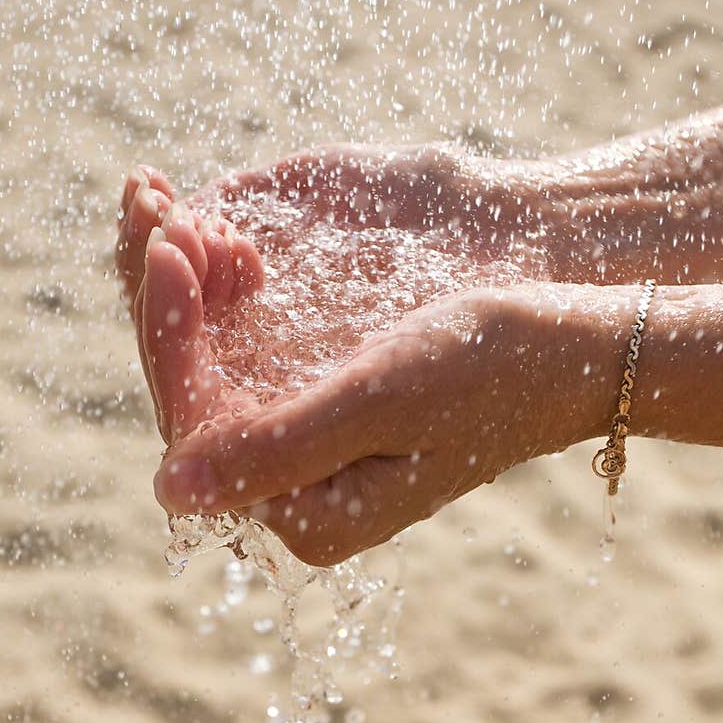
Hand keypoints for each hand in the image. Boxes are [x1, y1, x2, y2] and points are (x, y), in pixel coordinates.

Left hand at [117, 150, 601, 563]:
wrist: (566, 344)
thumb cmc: (490, 369)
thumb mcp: (382, 402)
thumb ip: (276, 449)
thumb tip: (170, 491)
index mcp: (308, 514)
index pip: (199, 427)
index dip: (170, 337)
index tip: (167, 248)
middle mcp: (294, 493)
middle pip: (190, 394)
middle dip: (167, 299)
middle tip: (157, 209)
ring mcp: (300, 451)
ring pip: (206, 366)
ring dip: (187, 287)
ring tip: (177, 208)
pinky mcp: (314, 407)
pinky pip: (238, 352)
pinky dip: (218, 291)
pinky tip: (219, 232)